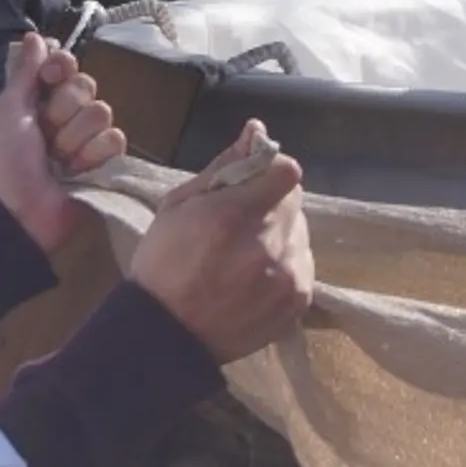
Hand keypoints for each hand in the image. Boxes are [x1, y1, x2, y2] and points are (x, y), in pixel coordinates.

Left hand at [0, 33, 126, 255]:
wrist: (20, 211)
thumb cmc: (5, 162)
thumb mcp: (7, 112)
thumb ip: (25, 73)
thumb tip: (36, 35)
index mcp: (38, 100)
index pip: (66, 64)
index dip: (61, 68)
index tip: (50, 77)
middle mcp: (65, 114)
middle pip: (87, 86)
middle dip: (64, 111)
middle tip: (45, 133)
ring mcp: (87, 138)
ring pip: (102, 112)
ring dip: (75, 138)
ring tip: (57, 159)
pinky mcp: (105, 160)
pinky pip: (115, 139)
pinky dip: (93, 155)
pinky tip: (76, 170)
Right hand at [131, 124, 315, 362]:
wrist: (164, 336)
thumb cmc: (162, 265)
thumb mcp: (177, 206)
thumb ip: (223, 165)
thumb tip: (257, 131)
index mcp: (232, 217)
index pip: (287, 172)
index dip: (272, 172)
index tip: (255, 182)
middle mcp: (267, 245)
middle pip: (293, 203)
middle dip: (271, 204)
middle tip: (241, 224)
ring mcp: (287, 275)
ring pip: (300, 232)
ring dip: (279, 235)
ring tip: (244, 256)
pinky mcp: (299, 299)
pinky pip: (303, 264)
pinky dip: (284, 264)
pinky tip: (253, 278)